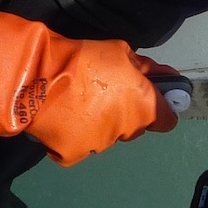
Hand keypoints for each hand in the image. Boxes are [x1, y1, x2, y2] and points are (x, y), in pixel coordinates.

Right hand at [0, 8, 177, 166]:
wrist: (39, 77)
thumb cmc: (85, 59)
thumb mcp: (121, 51)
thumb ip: (146, 69)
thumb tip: (166, 76)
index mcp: (144, 107)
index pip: (167, 121)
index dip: (161, 111)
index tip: (148, 101)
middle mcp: (126, 131)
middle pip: (133, 128)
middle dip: (124, 115)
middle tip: (102, 95)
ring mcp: (99, 145)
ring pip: (105, 138)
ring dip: (97, 125)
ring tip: (75, 104)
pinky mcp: (73, 155)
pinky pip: (78, 148)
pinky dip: (72, 138)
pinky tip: (61, 120)